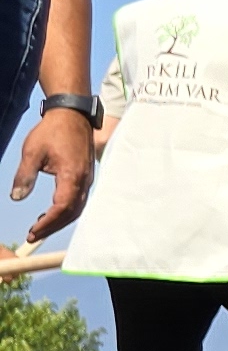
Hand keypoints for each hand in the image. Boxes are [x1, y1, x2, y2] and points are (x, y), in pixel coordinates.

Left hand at [12, 113, 93, 242]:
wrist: (72, 115)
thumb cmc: (51, 131)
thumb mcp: (32, 152)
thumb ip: (24, 176)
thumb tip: (16, 198)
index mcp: (72, 175)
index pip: (61, 207)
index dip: (47, 223)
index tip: (32, 231)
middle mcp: (84, 181)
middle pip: (72, 213)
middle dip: (53, 227)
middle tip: (33, 236)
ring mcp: (87, 179)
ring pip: (77, 208)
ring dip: (60, 220)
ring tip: (40, 226)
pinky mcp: (85, 176)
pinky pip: (78, 200)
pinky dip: (66, 210)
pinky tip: (51, 211)